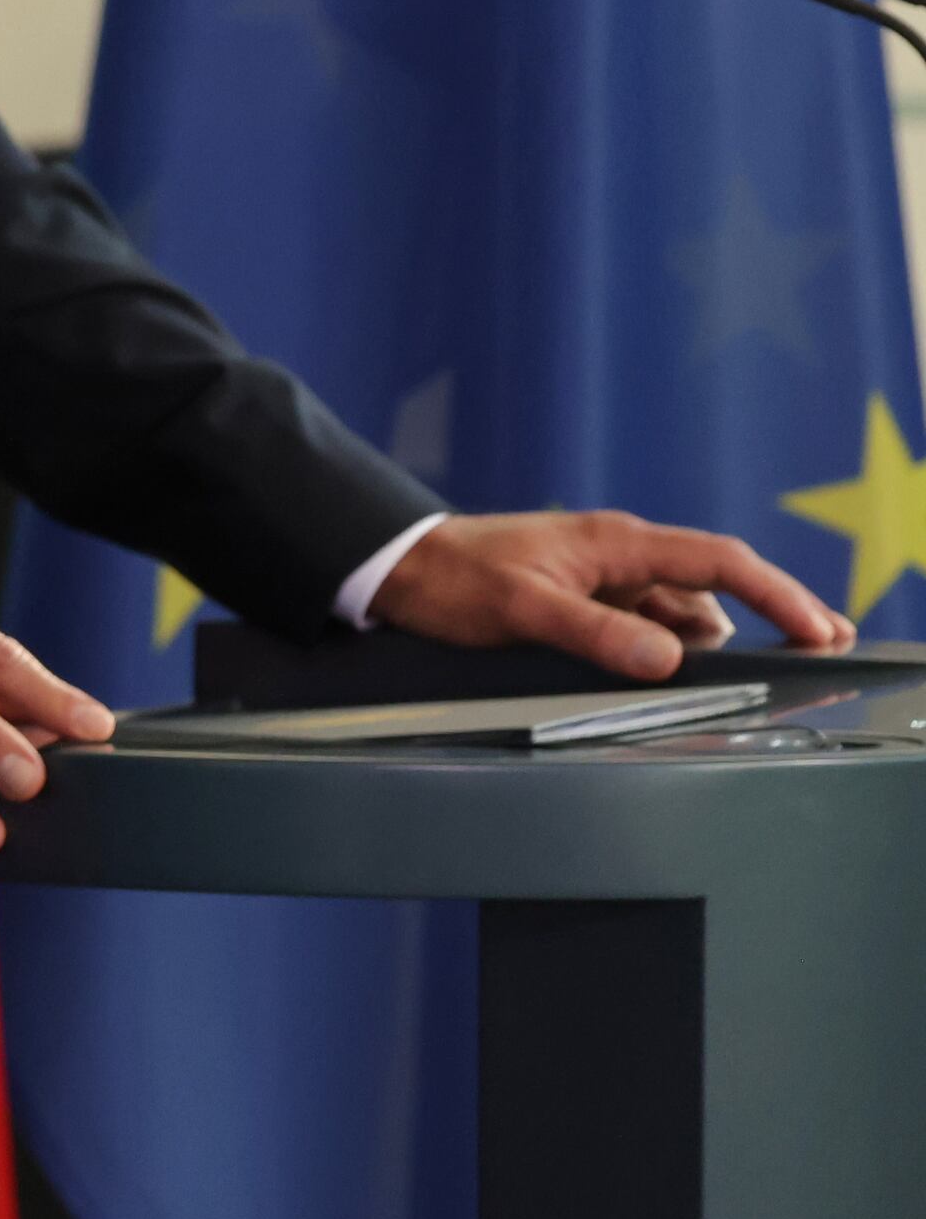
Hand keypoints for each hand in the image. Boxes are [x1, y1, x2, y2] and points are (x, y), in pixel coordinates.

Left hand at [367, 508, 850, 678]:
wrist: (396, 567)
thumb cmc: (453, 579)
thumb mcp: (523, 609)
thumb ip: (595, 633)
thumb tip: (670, 658)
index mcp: (616, 543)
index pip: (720, 561)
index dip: (778, 595)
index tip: (820, 629)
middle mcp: (619, 554)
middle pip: (715, 584)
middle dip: (769, 613)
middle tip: (821, 650)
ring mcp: (604, 577)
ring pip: (681, 610)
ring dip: (714, 640)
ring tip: (759, 675)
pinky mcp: (585, 599)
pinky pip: (645, 624)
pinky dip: (671, 647)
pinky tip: (680, 674)